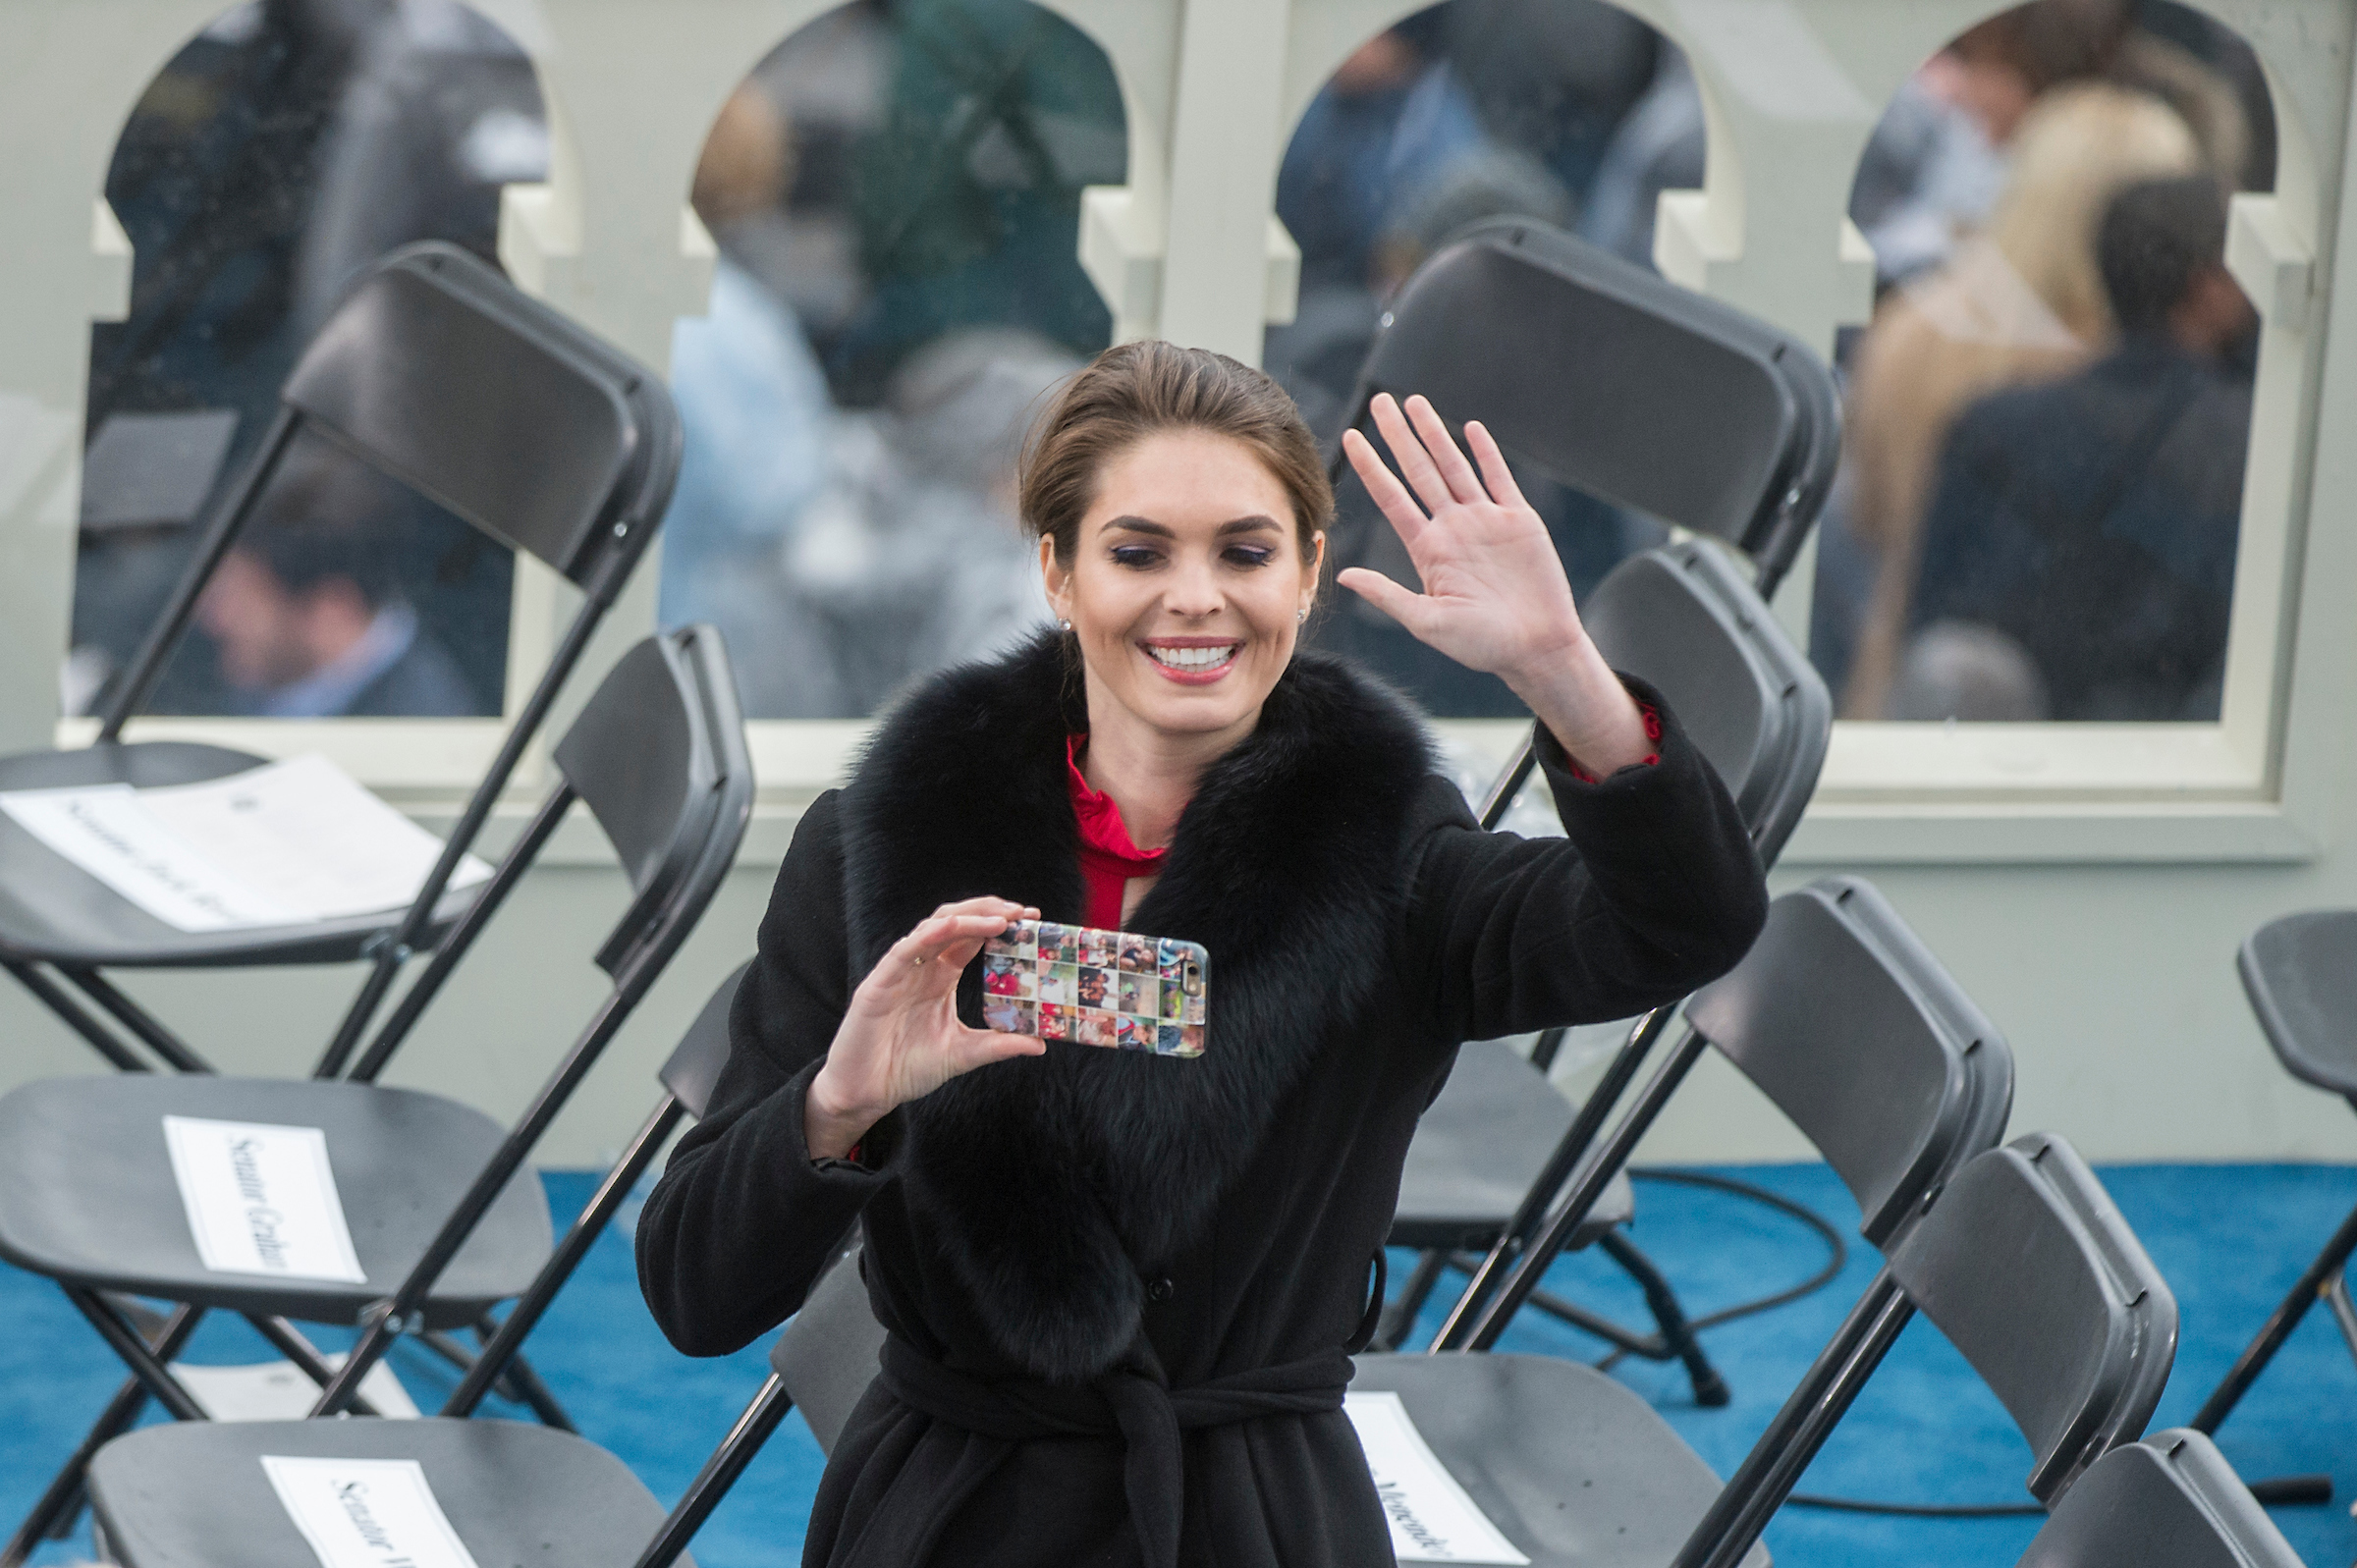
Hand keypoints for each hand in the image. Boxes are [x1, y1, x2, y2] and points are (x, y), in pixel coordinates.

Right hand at [805, 896, 1044, 1158]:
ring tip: (1000, 919)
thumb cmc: (907, 1068)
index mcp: (941, 976)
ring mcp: (900, 971)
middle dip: (989, 911)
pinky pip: (904, 951)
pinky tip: (954, 927)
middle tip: (1021, 912)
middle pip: (956, 922)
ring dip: (968, 918)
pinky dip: (929, 935)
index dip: (1000, 924)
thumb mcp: (963, 1054)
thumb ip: (998, 1045)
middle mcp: (922, 967)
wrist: (866, 1092)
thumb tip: (1041, 1044)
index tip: (1032, 919)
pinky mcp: (879, 983)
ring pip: (933, 928)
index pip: (973, 938)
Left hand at [1340, 394, 1650, 773]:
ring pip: (1455, 466)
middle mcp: (1452, 529)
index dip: (1371, 467)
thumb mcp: (1427, 622)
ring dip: (1435, 434)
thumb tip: (1343, 576)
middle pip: (1419, 471)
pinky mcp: (1518, 520)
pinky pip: (1499, 478)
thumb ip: (1387, 595)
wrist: (1536, 648)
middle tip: (1380, 401)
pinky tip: (1470, 429)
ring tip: (1415, 402)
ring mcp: (1485, 521)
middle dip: (1399, 436)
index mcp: (1428, 550)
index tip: (1351, 438)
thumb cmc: (1481, 644)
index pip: (1392, 498)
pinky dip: (1485, 453)